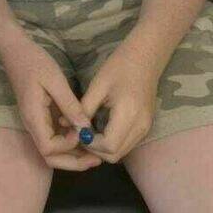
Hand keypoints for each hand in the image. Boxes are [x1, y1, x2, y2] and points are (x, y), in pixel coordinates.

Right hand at [2, 34, 99, 171]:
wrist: (17, 50)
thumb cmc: (35, 62)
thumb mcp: (55, 81)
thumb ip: (70, 106)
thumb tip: (86, 129)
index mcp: (34, 118)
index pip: (48, 149)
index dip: (67, 146)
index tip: (81, 131)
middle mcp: (33, 125)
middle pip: (50, 157)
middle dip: (73, 162)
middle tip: (97, 160)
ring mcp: (37, 123)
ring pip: (53, 150)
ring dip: (73, 155)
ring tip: (95, 152)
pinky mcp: (42, 118)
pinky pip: (55, 138)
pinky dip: (70, 143)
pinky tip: (84, 137)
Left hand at [79, 44, 160, 162]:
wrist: (146, 56)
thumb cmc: (120, 65)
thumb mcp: (98, 85)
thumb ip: (84, 108)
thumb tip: (67, 126)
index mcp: (128, 114)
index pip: (108, 146)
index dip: (90, 144)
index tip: (77, 131)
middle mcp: (140, 127)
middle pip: (115, 155)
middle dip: (95, 150)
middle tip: (80, 134)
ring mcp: (145, 128)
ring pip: (121, 152)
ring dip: (103, 148)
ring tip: (88, 132)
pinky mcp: (146, 127)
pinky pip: (126, 144)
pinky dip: (112, 143)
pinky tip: (101, 129)